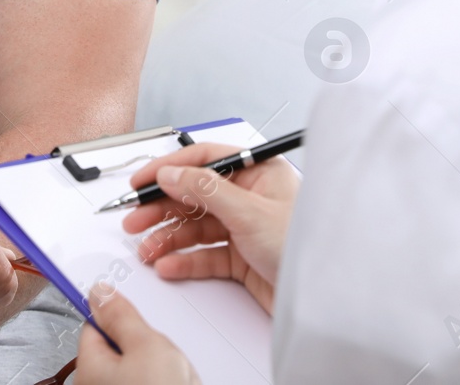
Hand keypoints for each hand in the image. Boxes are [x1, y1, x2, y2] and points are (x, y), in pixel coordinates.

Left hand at [75, 288, 199, 384]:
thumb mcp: (145, 346)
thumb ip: (121, 317)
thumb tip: (99, 293)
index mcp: (89, 369)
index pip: (94, 325)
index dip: (116, 311)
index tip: (130, 301)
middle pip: (119, 346)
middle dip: (144, 341)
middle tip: (160, 347)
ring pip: (138, 365)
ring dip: (158, 363)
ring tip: (174, 370)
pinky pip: (150, 378)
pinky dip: (165, 377)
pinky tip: (178, 380)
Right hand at [121, 143, 299, 313]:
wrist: (325, 300)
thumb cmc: (303, 247)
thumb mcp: (249, 212)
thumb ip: (205, 190)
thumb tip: (172, 173)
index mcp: (258, 173)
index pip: (205, 161)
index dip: (170, 169)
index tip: (141, 181)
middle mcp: (250, 198)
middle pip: (194, 196)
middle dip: (162, 209)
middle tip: (134, 221)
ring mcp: (244, 229)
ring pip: (196, 228)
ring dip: (168, 238)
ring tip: (148, 251)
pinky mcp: (241, 259)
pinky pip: (204, 255)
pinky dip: (184, 261)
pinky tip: (168, 265)